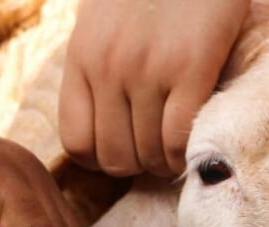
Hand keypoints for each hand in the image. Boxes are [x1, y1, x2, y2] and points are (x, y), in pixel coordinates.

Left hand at [59, 0, 249, 176]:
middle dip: (137, 165)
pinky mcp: (191, 67)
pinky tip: (192, 143)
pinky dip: (184, 153)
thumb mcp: (106, 18)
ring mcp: (148, 69)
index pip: (77, 142)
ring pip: (148, 153)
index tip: (126, 150)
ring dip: (165, 162)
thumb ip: (101, 61)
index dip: (102, 160)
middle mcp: (109, 67)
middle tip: (156, 153)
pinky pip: (178, 138)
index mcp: (83, 56)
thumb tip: (110, 115)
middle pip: (114, 157)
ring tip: (177, 148)